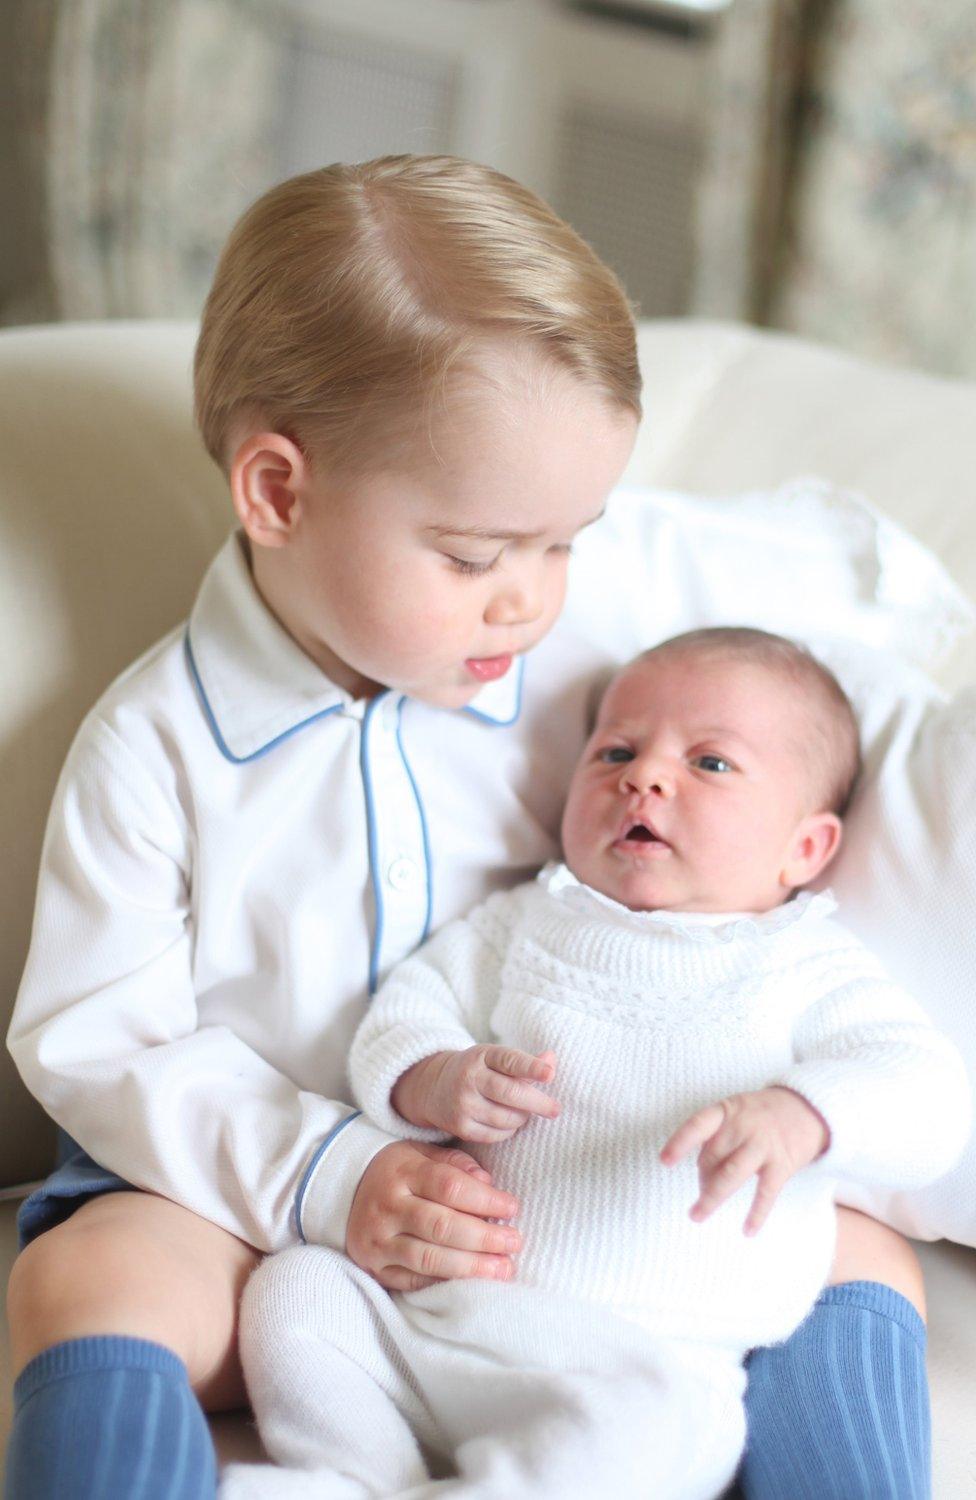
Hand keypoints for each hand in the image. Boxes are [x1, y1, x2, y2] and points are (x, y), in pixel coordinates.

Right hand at [345, 1139, 521, 1291]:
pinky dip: (446, 1282)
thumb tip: (488, 1184)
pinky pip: (415, 1279)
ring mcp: (378, 1240)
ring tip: (503, 1269)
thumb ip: (456, 1163)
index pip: (450, 1187)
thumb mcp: (421, 1153)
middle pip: (442, 1226)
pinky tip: (471, 1282)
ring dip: (471, 1267)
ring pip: (429, 1258)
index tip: (512, 1207)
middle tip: (514, 1243)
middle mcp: (387, 1207)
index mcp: (402, 1172)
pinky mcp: (375, 1267)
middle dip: (484, 1237)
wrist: (344, 1191)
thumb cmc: (397, 1171)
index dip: (485, 1199)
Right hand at [393, 1046, 559, 1142]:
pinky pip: (496, 1135)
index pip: (509, 1060)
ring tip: (524, 1112)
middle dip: (538, 1103)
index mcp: (481, 1055)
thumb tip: (551, 1060)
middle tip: (555, 1110)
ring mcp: (463, 1104)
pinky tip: (508, 1123)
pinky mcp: (460, 1127)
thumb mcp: (495, 1058)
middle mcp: (469, 1078)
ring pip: (506, 1118)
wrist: (435, 1087)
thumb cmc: (477, 1071)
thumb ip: (524, 1061)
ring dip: (522, 1117)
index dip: (531, 1066)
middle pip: (511, 1093)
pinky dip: (508, 1131)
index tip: (550, 1074)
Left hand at [660, 1086, 829, 1235]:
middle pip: (712, 1157)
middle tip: (701, 1193)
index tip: (664, 1161)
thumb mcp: (736, 1112)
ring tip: (696, 1215)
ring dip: (712, 1197)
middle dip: (702, 1178)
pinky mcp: (782, 1164)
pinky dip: (756, 1214)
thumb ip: (717, 1138)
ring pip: (731, 1175)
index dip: (680, 1143)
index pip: (698, 1125)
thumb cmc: (760, 1115)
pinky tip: (747, 1230)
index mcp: (727, 1110)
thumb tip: (702, 1177)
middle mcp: (743, 1126)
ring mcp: (763, 1144)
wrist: (807, 1108)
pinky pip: (765, 1193)